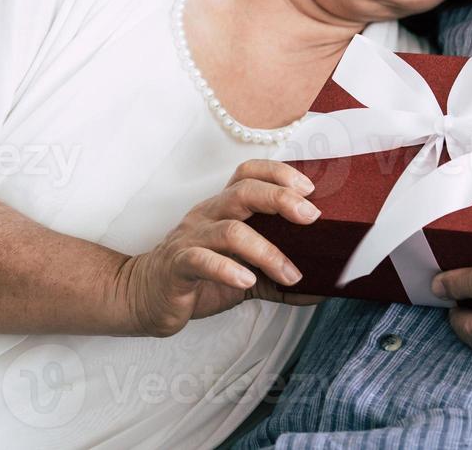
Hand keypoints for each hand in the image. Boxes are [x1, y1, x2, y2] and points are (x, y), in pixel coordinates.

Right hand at [121, 160, 324, 337]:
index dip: (279, 173)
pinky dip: (228, 269)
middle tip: (312, 217)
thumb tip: (325, 289)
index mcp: (224, 208)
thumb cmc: (200, 278)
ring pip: (230, 230)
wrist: (146, 297)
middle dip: (281, 199)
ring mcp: (191, 238)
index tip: (310, 189)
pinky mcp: (176, 265)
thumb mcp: (247, 275)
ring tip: (291, 274)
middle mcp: (208, 214)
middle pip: (244, 191)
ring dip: (267, 251)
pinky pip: (201, 260)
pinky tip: (247, 281)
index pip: (249, 173)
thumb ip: (280, 278)